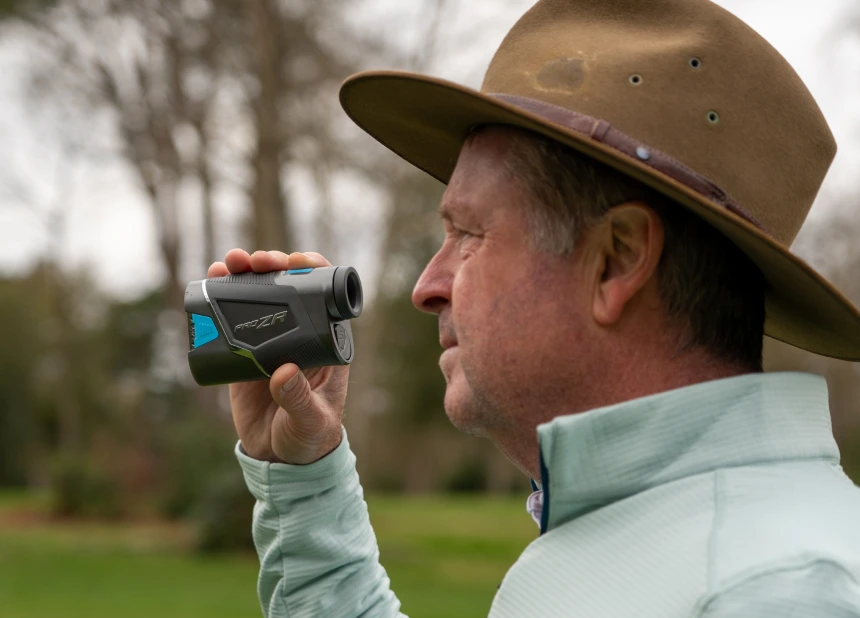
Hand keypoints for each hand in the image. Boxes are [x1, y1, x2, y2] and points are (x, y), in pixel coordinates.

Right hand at [207, 249, 348, 464]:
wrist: (281, 458)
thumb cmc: (310, 437)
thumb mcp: (309, 421)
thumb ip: (299, 401)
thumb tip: (284, 372)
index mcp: (325, 340)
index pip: (323, 294)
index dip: (311, 270)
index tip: (293, 261)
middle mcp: (299, 332)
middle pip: (287, 286)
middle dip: (270, 265)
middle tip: (253, 260)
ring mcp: (270, 339)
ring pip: (259, 295)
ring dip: (243, 273)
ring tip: (227, 263)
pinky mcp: (244, 351)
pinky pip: (232, 318)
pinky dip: (220, 297)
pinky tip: (210, 281)